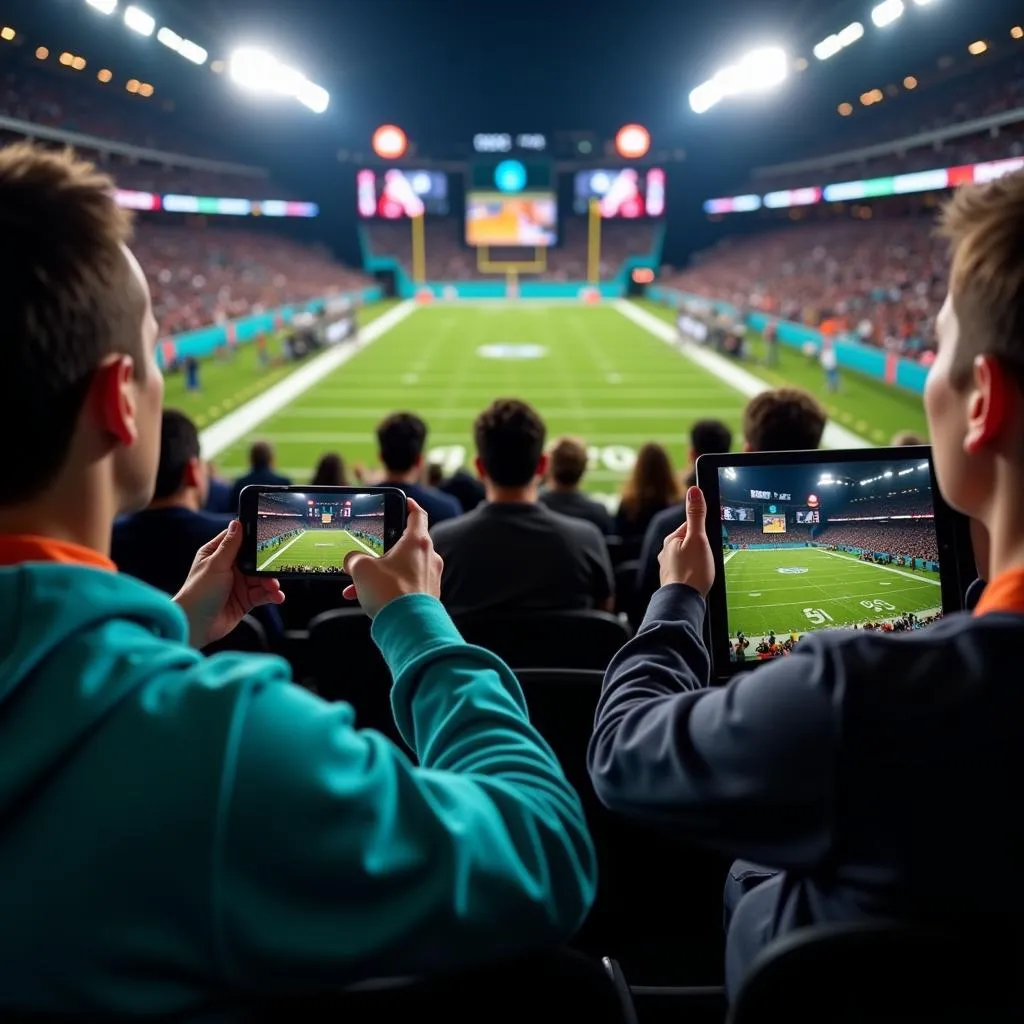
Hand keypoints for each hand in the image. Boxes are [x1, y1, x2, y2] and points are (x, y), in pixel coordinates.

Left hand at [174, 520, 284, 647]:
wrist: (196, 625)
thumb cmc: (198, 593)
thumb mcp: (216, 565)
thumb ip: (230, 545)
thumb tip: (237, 523)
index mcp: (216, 555)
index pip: (239, 541)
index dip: (253, 540)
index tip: (269, 538)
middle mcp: (228, 568)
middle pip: (254, 561)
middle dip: (266, 565)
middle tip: (275, 568)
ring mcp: (237, 585)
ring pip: (260, 579)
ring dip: (270, 582)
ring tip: (274, 588)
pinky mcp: (244, 600)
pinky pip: (262, 594)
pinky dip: (271, 594)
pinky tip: (276, 596)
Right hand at [342, 499, 441, 617]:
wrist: (408, 627)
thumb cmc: (389, 593)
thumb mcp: (361, 569)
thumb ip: (354, 559)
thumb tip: (353, 562)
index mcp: (417, 542)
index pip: (418, 514)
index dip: (409, 506)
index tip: (405, 502)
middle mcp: (429, 557)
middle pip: (407, 544)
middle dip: (385, 550)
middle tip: (369, 554)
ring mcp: (431, 577)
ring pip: (404, 568)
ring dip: (382, 573)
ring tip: (359, 585)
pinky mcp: (428, 596)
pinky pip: (406, 586)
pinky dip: (389, 588)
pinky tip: (367, 599)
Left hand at [659, 486, 715, 596]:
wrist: (684, 601)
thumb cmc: (692, 571)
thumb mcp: (698, 538)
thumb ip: (696, 515)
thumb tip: (694, 491)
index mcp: (671, 540)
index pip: (691, 526)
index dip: (704, 532)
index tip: (710, 539)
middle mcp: (666, 553)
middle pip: (689, 542)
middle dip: (701, 548)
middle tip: (708, 557)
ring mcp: (669, 568)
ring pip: (687, 558)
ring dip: (697, 561)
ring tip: (704, 569)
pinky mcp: (673, 581)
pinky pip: (686, 571)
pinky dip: (693, 573)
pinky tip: (698, 579)